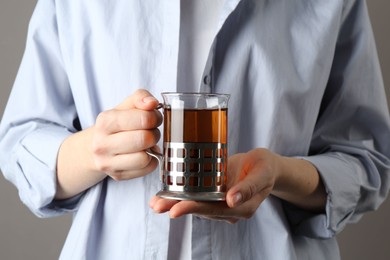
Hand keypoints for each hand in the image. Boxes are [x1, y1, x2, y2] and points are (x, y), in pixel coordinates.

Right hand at [91, 89, 162, 179]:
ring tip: (147, 143)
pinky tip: (144, 154)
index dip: (155, 117)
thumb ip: (141, 97)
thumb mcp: (126, 105)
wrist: (95, 147)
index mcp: (105, 121)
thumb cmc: (116, 124)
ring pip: (145, 158)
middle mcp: (102, 144)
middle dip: (154, 133)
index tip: (153, 118)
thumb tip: (152, 103)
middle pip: (144, 139)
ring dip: (152, 149)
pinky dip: (151, 161)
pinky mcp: (117, 175)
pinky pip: (146, 169)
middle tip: (151, 131)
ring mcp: (108, 163)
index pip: (143, 119)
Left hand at [149, 149, 280, 223]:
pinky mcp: (213, 193)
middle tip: (158, 205)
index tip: (176, 210)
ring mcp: (220, 202)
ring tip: (156, 201)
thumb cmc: (265, 168)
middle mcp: (228, 208)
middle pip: (201, 209)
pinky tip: (164, 193)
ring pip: (195, 204)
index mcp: (242, 207)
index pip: (215, 209)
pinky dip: (180, 195)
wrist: (265, 166)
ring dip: (175, 203)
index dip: (194, 209)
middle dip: (177, 207)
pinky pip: (196, 195)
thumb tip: (232, 201)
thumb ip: (248, 187)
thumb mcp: (262, 173)